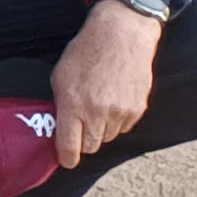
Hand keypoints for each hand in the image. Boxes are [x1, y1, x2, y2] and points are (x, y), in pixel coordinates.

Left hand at [48, 2, 162, 165]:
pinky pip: (124, 127)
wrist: (122, 35)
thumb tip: (59, 126)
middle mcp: (98, 113)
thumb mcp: (60, 76)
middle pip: (90, 146)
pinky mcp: (137, 110)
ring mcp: (120, 113)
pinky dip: (117, 120)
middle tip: (80, 124)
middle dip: (83, 140)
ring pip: (108, 137)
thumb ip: (60, 104)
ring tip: (98, 105)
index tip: (66, 161)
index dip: (66, 158)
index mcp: (73, 105)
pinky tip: (113, 100)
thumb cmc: (85, 52)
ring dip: (101, 129)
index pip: (69, 146)